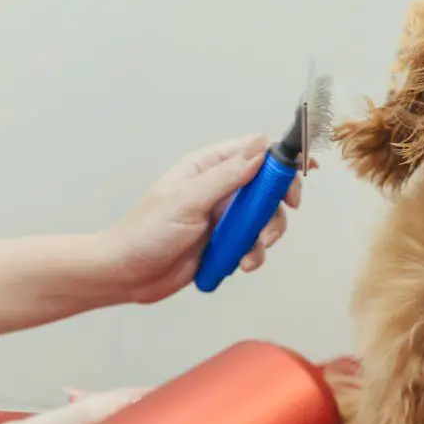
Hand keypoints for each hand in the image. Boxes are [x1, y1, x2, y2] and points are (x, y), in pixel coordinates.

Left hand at [102, 134, 316, 303]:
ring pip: (266, 218)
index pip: (255, 152)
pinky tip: (242, 263)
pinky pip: (254, 244)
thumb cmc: (145, 232)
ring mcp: (225, 216)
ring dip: (265, 236)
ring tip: (250, 251)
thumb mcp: (188, 200)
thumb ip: (227, 175)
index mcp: (208, 167)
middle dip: (276, 207)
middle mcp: (221, 188)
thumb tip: (261, 148)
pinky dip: (254, 254)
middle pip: (268, 187)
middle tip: (272, 225)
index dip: (280, 163)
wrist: (127, 275)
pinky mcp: (226, 242)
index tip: (296, 180)